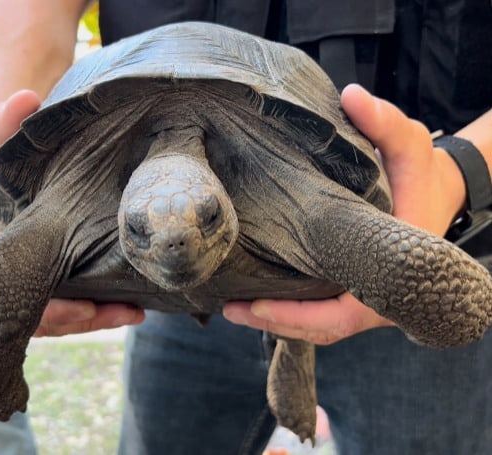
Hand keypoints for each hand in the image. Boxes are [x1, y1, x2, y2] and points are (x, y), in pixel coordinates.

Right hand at [0, 90, 143, 336]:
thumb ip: (7, 121)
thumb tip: (24, 99)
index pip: (13, 292)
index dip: (51, 307)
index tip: (87, 307)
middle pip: (40, 314)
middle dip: (84, 319)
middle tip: (126, 312)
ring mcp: (23, 276)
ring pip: (57, 315)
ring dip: (97, 317)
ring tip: (136, 311)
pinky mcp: (44, 276)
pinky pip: (68, 301)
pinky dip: (96, 305)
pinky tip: (130, 302)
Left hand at [223, 84, 465, 343]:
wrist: (434, 194)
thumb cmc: (421, 177)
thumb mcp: (410, 146)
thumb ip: (386, 123)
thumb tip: (352, 96)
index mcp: (392, 276)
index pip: (344, 313)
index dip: (298, 315)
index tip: (256, 306)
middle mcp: (378, 297)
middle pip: (322, 327)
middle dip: (275, 322)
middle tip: (230, 309)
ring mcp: (364, 296)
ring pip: (317, 324)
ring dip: (275, 320)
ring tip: (231, 306)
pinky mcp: (351, 289)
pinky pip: (318, 310)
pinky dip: (287, 308)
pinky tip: (253, 296)